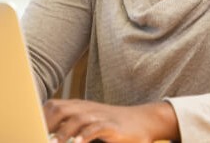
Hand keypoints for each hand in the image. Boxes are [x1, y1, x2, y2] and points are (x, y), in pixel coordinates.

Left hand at [44, 98, 178, 142]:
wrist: (143, 121)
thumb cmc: (113, 126)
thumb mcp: (91, 124)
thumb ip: (72, 127)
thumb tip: (52, 137)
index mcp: (80, 107)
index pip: (54, 106)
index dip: (40, 117)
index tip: (31, 130)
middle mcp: (88, 109)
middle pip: (61, 108)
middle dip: (46, 123)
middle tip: (39, 137)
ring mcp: (101, 115)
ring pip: (77, 118)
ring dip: (63, 133)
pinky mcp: (113, 126)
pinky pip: (96, 128)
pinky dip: (86, 135)